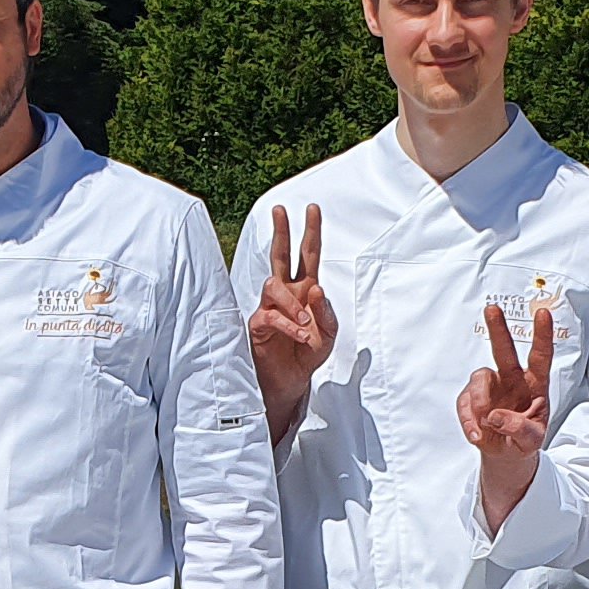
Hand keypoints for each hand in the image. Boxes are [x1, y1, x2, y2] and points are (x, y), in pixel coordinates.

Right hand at [248, 203, 335, 439]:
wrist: (292, 380)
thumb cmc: (309, 352)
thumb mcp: (329, 333)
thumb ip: (327, 311)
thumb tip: (315, 288)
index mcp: (305, 290)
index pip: (308, 255)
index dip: (311, 232)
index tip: (313, 209)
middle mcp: (286, 293)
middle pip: (280, 256)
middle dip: (281, 232)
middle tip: (280, 211)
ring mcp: (271, 307)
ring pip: (273, 284)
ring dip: (292, 303)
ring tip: (307, 325)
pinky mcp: (259, 324)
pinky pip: (270, 316)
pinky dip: (289, 325)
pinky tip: (302, 336)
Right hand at [455, 300, 555, 530]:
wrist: (506, 453)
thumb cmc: (524, 440)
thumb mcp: (532, 440)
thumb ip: (520, 429)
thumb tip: (497, 416)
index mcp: (535, 384)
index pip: (540, 356)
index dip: (542, 335)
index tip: (543, 314)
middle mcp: (512, 379)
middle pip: (504, 350)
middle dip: (498, 328)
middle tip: (492, 309)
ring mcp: (490, 387)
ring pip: (479, 378)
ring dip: (480, 401)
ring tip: (486, 425)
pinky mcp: (472, 398)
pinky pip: (465, 402)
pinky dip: (469, 420)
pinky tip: (477, 435)